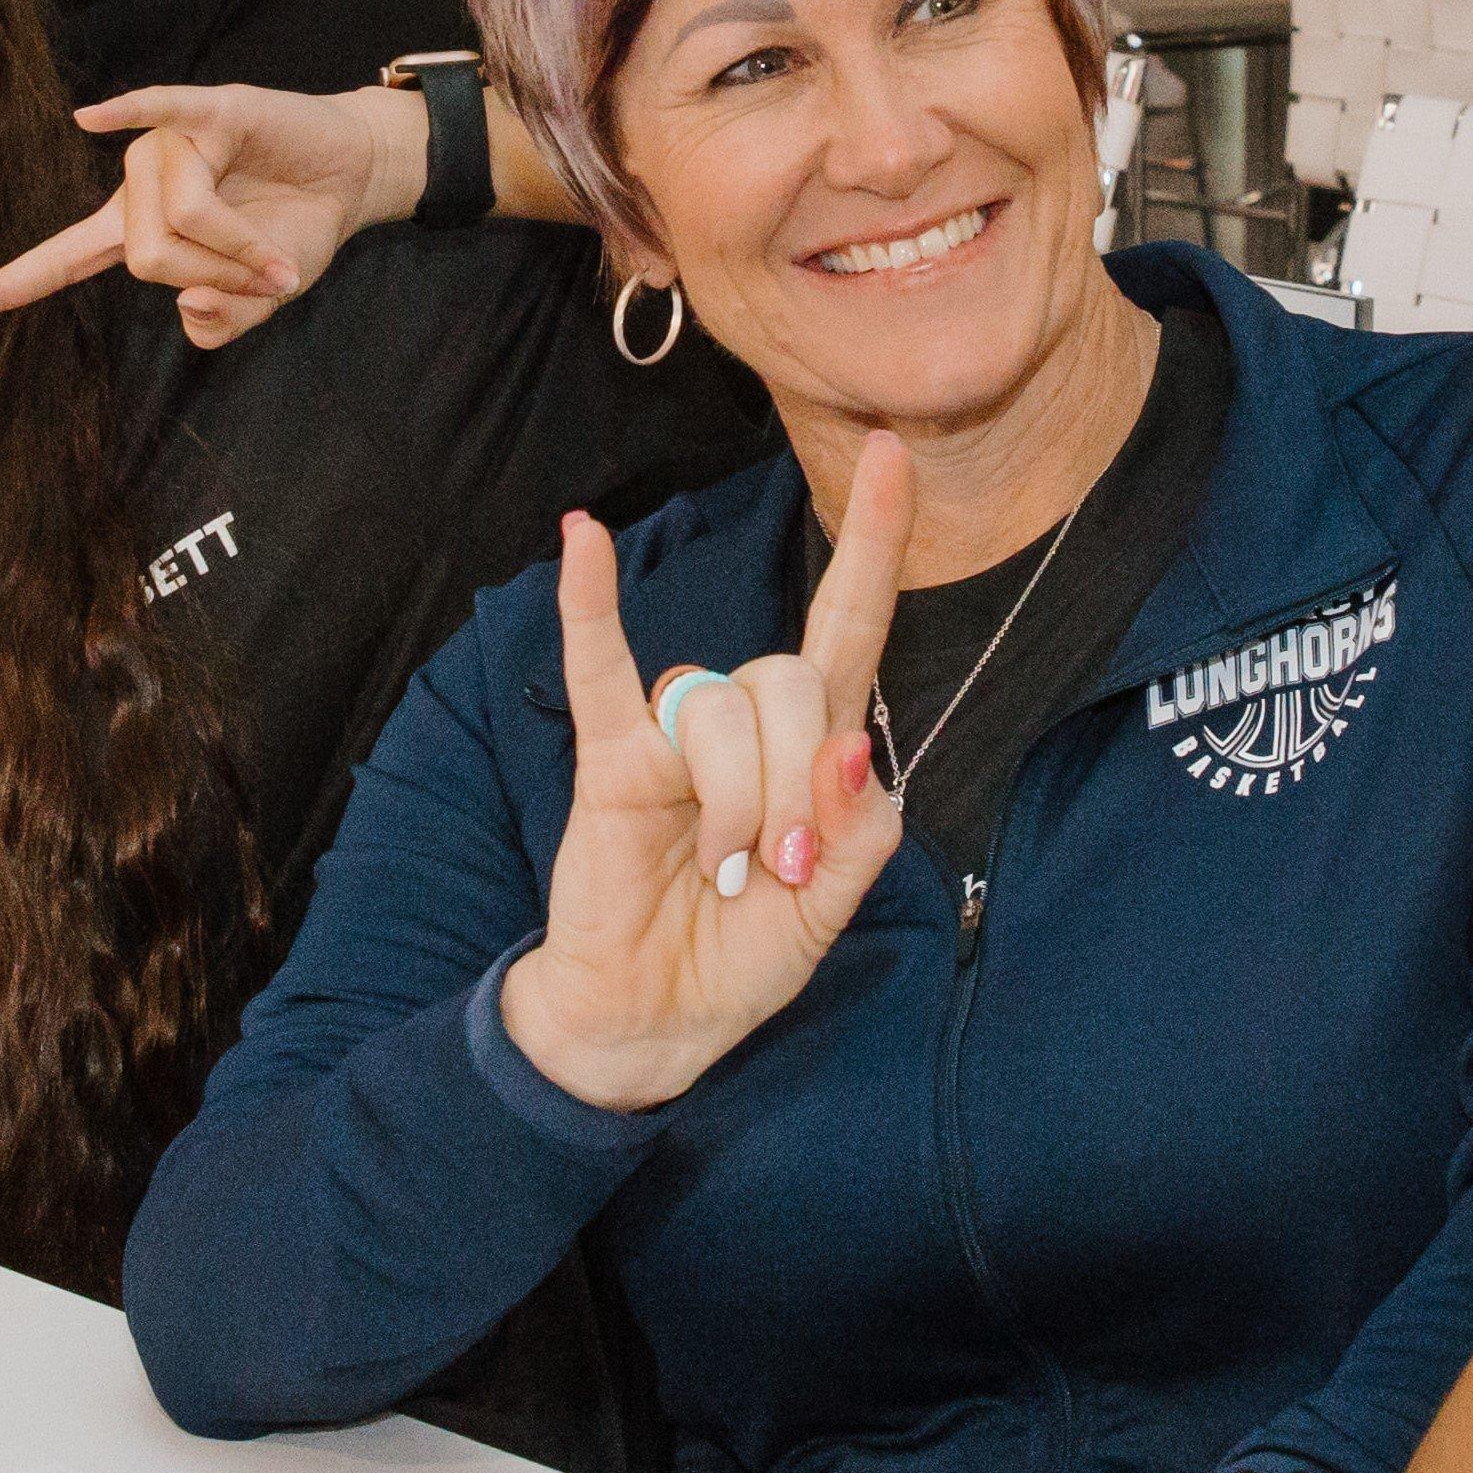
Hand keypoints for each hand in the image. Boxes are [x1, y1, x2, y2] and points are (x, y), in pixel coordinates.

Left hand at [0, 81, 422, 348]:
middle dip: (214, 278)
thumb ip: (220, 323)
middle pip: (147, 257)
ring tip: (279, 250)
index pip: (56, 262)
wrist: (352, 178)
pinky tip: (94, 119)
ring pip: (182, 217)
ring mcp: (171, 143)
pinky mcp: (215, 109)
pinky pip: (164, 110)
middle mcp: (138, 183)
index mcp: (134, 229)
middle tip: (264, 274)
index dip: (3, 289)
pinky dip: (131, 112)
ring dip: (242, 249)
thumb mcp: (258, 300)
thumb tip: (187, 307)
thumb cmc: (292, 230)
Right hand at [496, 434, 912, 1111]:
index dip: (876, 541)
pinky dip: (591, 604)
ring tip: (721, 875)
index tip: (890, 450)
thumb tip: (852, 744)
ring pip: (725, 711)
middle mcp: (747, 719)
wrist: (657, 1022)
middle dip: (799, 789)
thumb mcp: (832, 909)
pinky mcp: (612, 757)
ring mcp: (677, 732)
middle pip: (794, 684)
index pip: (850, 623)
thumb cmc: (744, 955)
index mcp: (812, 743)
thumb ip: (860, 832)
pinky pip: (600, 666)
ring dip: (737, 805)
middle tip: (776, 873)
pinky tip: (582, 540)